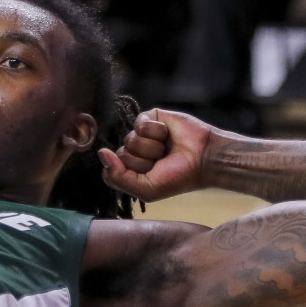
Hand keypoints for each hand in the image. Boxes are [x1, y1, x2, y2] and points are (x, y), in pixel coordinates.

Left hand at [97, 109, 213, 201]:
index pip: (110, 172)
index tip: (150, 175)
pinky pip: (139, 124)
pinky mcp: (149, 118)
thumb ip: (118, 176)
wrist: (204, 159)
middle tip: (162, 161)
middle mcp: (133, 152)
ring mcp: (140, 135)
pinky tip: (168, 135)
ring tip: (167, 149)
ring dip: (152, 147)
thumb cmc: (178, 177)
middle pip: (120, 155)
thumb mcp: (146, 188)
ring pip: (130, 140)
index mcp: (130, 171)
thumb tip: (101, 152)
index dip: (128, 174)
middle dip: (143, 160)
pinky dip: (156, 132)